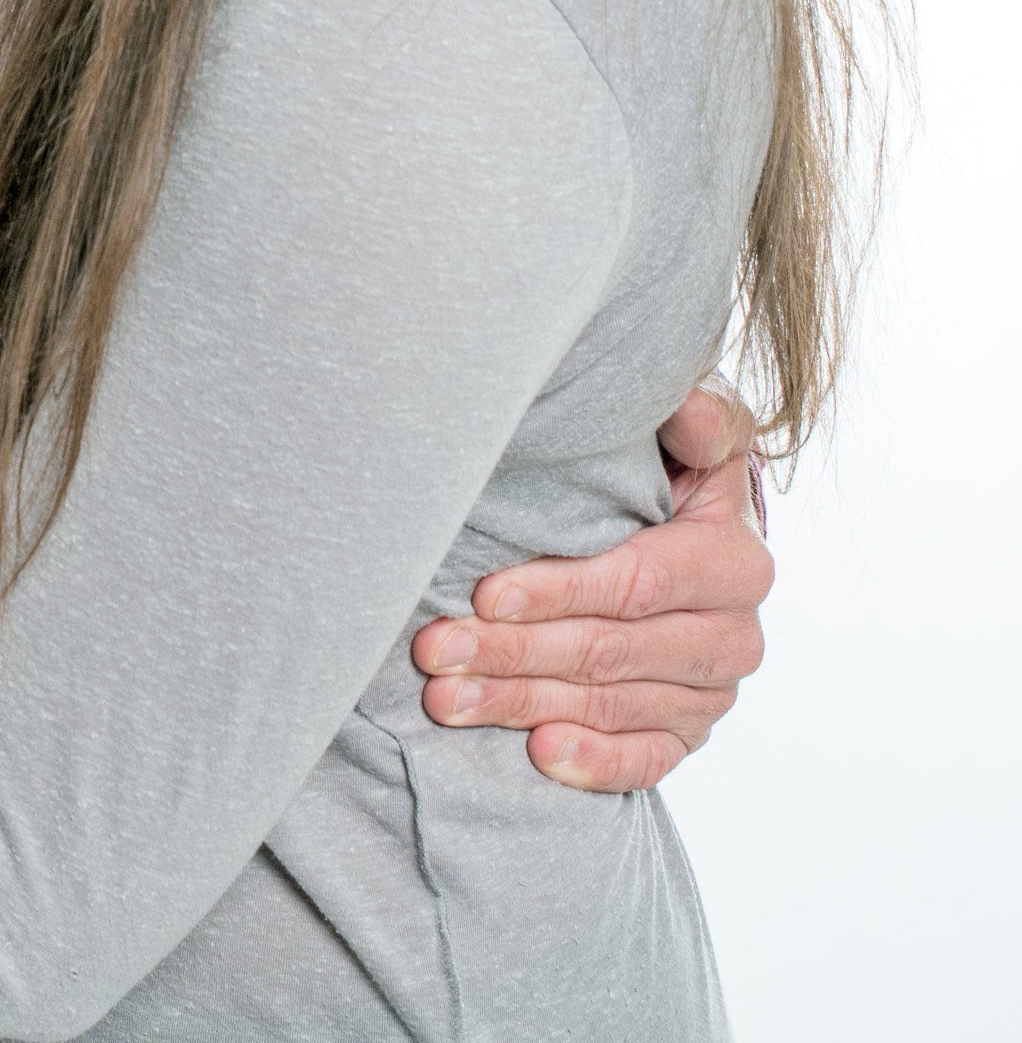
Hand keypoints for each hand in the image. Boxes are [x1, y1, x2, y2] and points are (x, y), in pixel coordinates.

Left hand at [412, 383, 771, 792]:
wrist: (689, 531)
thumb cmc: (668, 469)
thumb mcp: (690, 436)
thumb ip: (699, 420)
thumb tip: (688, 409)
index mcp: (734, 559)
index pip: (634, 584)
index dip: (558, 590)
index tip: (484, 593)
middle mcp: (734, 634)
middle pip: (607, 651)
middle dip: (513, 652)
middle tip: (435, 652)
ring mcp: (713, 690)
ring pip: (608, 705)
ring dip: (522, 703)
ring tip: (446, 698)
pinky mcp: (690, 730)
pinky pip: (646, 759)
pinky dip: (594, 761)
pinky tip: (539, 754)